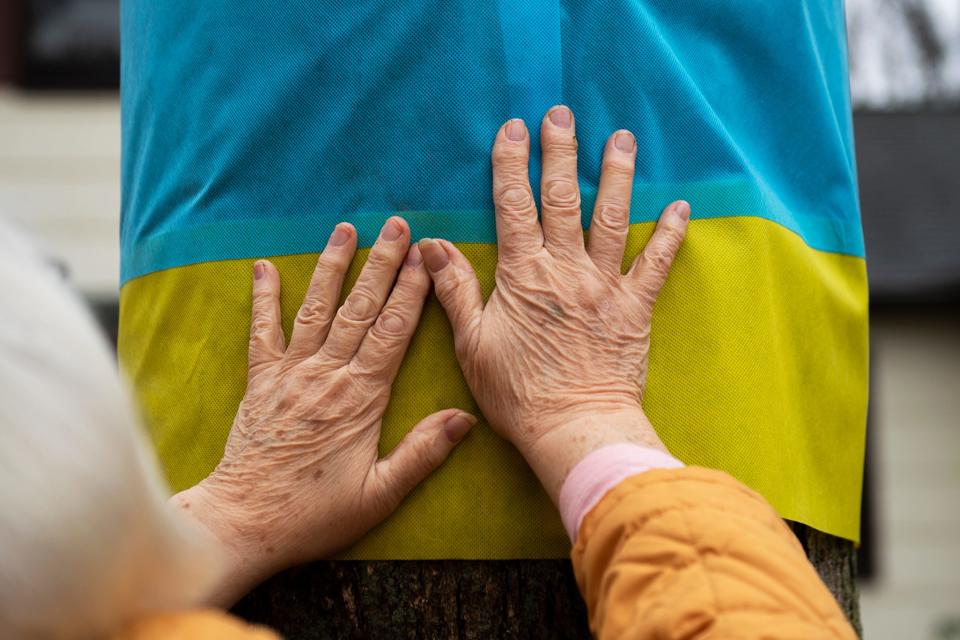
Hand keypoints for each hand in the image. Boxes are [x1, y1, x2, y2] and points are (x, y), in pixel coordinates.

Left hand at [173, 217, 474, 605]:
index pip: (392, 332)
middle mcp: (326, 375)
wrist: (243, 522)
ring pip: (315, 309)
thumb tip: (465, 418)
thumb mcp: (380, 494)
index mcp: (360, 398)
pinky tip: (263, 268)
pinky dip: (263, 298)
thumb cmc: (314, 514)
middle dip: (380, 263)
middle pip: (359, 309)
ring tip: (344, 230)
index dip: (409, 291)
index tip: (423, 256)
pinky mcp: (260, 382)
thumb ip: (422, 453)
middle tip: (394, 224)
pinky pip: (262, 332)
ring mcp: (289, 374)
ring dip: (331, 267)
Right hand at [418, 106, 688, 501]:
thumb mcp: (472, 344)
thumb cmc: (518, 393)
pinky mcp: (635, 308)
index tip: (514, 129)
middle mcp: (566, 269)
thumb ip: (454, 289)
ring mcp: (605, 285)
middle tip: (563, 114)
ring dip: (616, 175)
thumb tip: (431, 244)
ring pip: (611, 218)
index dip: (512, 164)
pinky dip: (668, 234)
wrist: (574, 428)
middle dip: (561, 152)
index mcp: (524, 275)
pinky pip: (655, 264)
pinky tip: (679, 207)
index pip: (514, 206)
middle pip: (563, 199)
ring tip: (621, 139)